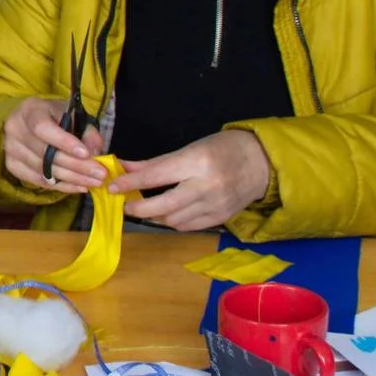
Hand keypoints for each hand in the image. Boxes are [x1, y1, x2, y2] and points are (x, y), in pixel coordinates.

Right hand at [2, 97, 107, 192]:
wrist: (31, 122)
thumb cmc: (56, 117)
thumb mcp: (74, 115)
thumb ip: (87, 132)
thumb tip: (94, 153)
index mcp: (30, 110)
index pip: (42, 128)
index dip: (63, 142)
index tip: (86, 153)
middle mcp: (15, 129)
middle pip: (44, 153)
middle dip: (76, 166)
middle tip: (99, 174)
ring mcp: (10, 148)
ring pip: (42, 170)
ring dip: (71, 179)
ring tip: (93, 182)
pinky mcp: (12, 165)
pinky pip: (37, 181)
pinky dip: (60, 186)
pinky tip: (78, 187)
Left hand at [115, 130, 271, 230]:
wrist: (262, 163)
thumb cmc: (222, 149)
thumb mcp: (189, 148)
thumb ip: (156, 162)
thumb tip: (123, 167)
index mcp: (197, 162)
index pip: (156, 176)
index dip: (130, 183)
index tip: (112, 187)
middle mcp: (207, 186)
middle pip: (163, 205)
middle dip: (138, 208)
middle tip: (124, 204)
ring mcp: (215, 206)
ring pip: (173, 220)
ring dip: (153, 216)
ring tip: (143, 207)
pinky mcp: (221, 219)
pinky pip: (187, 226)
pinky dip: (171, 221)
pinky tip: (164, 213)